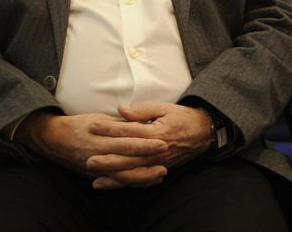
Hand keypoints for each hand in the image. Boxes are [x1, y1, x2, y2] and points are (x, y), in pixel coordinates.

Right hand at [15, 111, 168, 187]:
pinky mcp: (95, 175)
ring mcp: (97, 167)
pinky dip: (133, 182)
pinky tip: (147, 181)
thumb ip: (119, 123)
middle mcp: (99, 153)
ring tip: (161, 173)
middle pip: (128, 159)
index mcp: (101, 136)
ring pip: (124, 175)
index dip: (146, 141)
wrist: (54, 139)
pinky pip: (117, 181)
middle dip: (149, 159)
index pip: (127, 139)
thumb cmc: (80, 125)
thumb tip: (140, 123)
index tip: (163, 140)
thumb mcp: (99, 118)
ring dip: (144, 176)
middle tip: (167, 156)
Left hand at [86, 102, 211, 188]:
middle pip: (128, 157)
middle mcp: (156, 151)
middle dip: (107, 159)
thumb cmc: (182, 117)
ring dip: (113, 175)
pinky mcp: (158, 170)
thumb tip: (121, 110)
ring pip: (133, 172)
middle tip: (88, 159)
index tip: (92, 126)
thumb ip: (142, 110)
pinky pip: (139, 179)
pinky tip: (108, 184)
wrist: (203, 133)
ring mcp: (157, 163)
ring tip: (94, 176)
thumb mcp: (164, 107)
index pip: (129, 131)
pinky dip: (123, 183)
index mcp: (156, 133)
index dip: (110, 128)